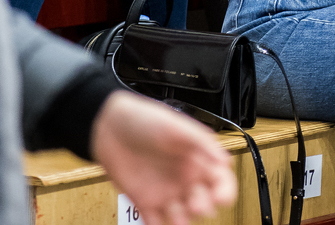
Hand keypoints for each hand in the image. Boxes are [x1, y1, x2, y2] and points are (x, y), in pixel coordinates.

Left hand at [92, 91, 236, 224]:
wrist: (109, 127)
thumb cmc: (143, 119)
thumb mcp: (177, 126)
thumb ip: (202, 142)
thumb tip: (224, 161)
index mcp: (197, 159)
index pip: (221, 181)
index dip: (225, 191)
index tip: (221, 197)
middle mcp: (184, 178)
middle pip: (204, 202)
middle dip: (204, 207)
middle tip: (195, 203)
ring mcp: (165, 192)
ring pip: (182, 217)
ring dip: (183, 221)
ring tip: (179, 219)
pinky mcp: (144, 202)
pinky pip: (155, 222)